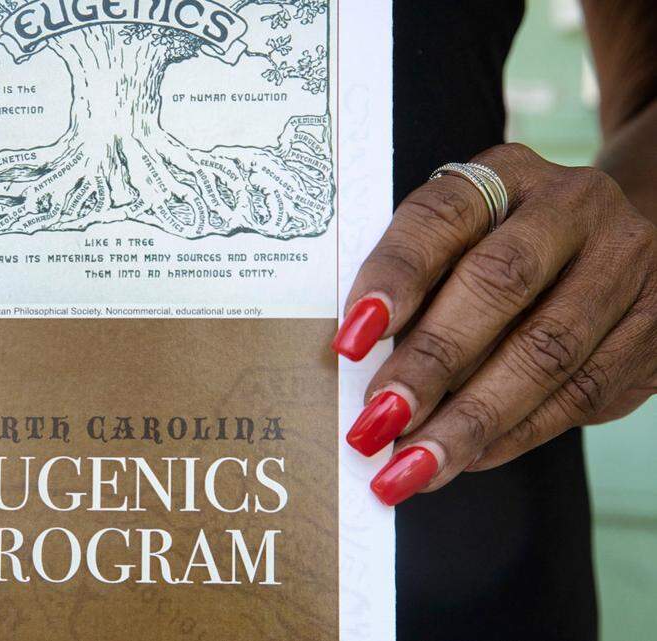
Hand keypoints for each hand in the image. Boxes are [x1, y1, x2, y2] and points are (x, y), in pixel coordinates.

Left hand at [334, 143, 656, 504]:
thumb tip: (358, 363)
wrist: (610, 248)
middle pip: (500, 282)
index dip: (394, 277)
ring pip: (546, 352)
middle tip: (377, 419)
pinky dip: (516, 434)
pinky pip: (581, 394)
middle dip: (431, 361)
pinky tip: (467, 459)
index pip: (442, 217)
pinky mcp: (654, 327)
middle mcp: (574, 206)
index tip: (350, 340)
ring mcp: (625, 264)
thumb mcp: (459, 242)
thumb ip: (415, 286)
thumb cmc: (500, 249)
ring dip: (471, 419)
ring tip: (413, 463)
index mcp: (505, 173)